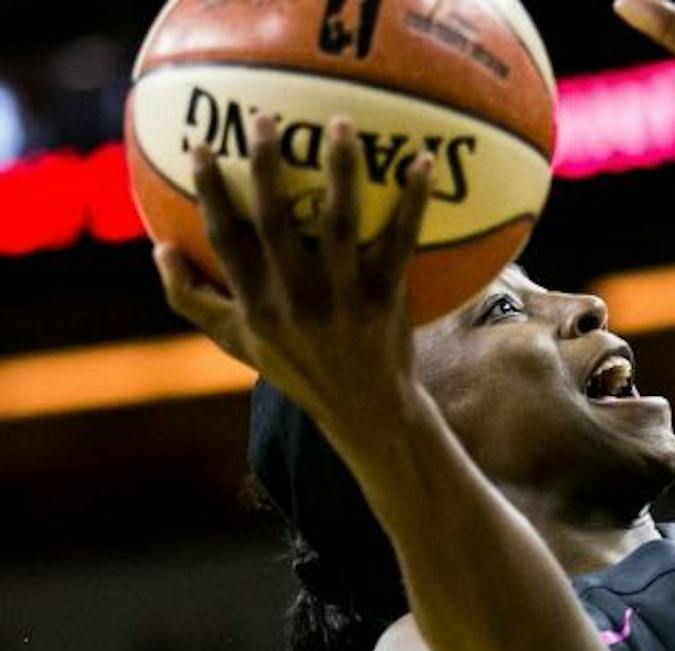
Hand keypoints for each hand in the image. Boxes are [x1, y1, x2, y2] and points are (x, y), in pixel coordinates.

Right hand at [156, 115, 430, 443]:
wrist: (368, 413)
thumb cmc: (298, 370)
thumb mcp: (238, 344)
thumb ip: (192, 299)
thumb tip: (157, 247)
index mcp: (257, 307)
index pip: (226, 241)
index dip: (211, 193)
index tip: (200, 147)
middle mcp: (297, 302)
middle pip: (275, 223)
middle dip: (266, 167)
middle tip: (262, 118)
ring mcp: (344, 300)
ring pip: (337, 226)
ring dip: (339, 171)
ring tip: (339, 124)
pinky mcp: (387, 301)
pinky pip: (399, 242)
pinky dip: (411, 202)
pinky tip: (421, 163)